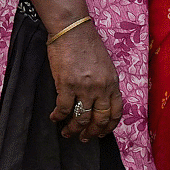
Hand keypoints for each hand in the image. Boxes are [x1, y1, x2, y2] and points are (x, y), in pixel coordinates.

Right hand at [47, 21, 121, 141]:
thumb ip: (104, 84)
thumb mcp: (105, 66)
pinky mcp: (67, 85)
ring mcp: (85, 88)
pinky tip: (54, 118)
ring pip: (81, 118)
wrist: (72, 30)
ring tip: (67, 132)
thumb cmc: (86, 44)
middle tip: (83, 138)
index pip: (115, 113)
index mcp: (112, 83)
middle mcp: (101, 88)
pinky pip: (64, 109)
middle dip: (91, 133)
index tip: (101, 133)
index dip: (108, 127)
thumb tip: (98, 102)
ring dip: (73, 129)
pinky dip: (58, 116)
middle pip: (99, 120)